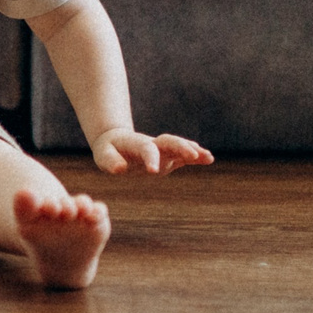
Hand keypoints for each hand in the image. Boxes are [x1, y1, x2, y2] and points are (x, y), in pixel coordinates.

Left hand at [90, 128, 213, 174]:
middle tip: (193, 155)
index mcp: (136, 144)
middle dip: (181, 147)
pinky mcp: (169, 157)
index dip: (150, 158)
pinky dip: (196, 156)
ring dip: (194, 151)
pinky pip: (184, 156)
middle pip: (169, 142)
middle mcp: (153, 144)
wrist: (117, 141)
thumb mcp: (103, 155)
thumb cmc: (109, 150)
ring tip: (208, 157)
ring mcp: (163, 150)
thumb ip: (110, 162)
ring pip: (180, 146)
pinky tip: (208, 159)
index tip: (153, 171)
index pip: (146, 149)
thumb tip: (119, 169)